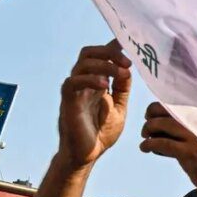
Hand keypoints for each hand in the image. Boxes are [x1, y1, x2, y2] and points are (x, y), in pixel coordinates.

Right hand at [57, 40, 132, 167]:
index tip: (127, 41)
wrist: (88, 155)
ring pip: (82, 64)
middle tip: (127, 62)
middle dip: (108, 52)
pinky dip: (89, 79)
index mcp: (96, 82)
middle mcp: (83, 83)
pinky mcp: (68, 102)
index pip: (100, 56)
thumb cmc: (101, 133)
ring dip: (104, 64)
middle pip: (89, 53)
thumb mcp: (119, 108)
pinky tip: (105, 85)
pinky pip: (72, 83)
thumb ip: (122, 89)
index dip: (112, 46)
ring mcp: (74, 91)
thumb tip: (128, 69)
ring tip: (121, 72)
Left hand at [139, 102, 196, 196]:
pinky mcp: (190, 153)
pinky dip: (149, 144)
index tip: (157, 113)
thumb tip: (181, 126)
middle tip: (148, 122)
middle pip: (169, 108)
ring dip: (148, 128)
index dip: (166, 106)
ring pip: (162, 124)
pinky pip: (162, 143)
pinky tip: (146, 148)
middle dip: (153, 113)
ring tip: (145, 136)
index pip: (183, 103)